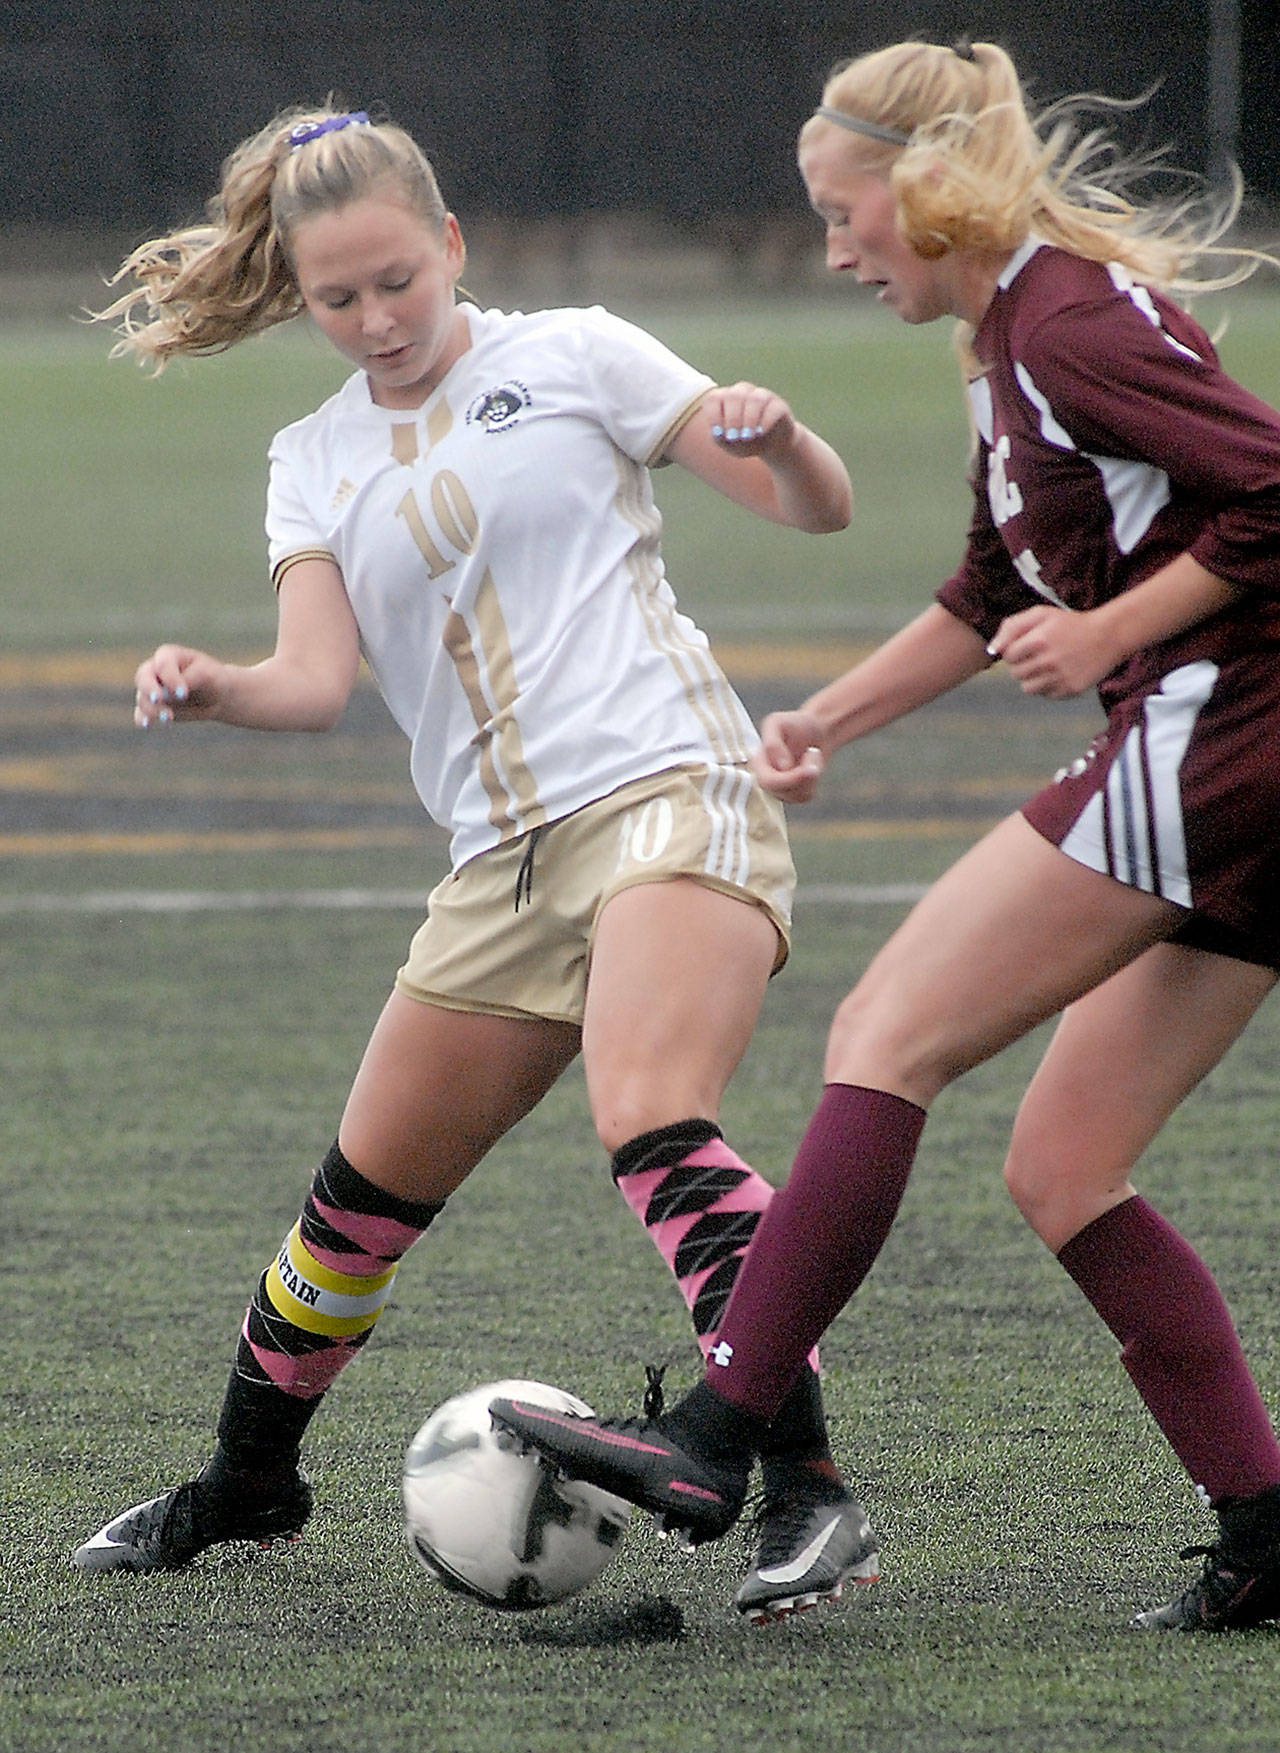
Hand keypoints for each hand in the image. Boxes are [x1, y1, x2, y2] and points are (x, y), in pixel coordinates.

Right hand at [133, 643, 225, 726]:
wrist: (217, 696)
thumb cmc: (213, 679)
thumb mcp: (206, 675)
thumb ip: (189, 680)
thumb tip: (172, 693)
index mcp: (168, 655)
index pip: (163, 665)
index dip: (170, 679)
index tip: (183, 694)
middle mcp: (155, 670)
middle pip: (143, 677)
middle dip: (149, 689)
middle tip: (159, 699)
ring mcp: (152, 689)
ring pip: (143, 697)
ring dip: (152, 708)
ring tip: (169, 718)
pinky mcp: (153, 707)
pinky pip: (141, 713)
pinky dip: (142, 718)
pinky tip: (146, 724)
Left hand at [704, 382, 797, 458]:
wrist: (772, 446)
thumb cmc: (745, 442)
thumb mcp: (729, 444)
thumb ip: (720, 438)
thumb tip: (720, 431)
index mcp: (726, 398)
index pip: (714, 398)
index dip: (714, 415)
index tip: (718, 433)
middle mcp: (743, 392)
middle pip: (734, 396)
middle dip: (732, 419)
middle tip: (734, 437)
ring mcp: (762, 396)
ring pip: (755, 399)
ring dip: (749, 419)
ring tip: (747, 437)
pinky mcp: (779, 405)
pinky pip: (773, 408)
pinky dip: (765, 421)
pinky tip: (760, 433)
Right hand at [751, 709, 826, 801]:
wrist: (814, 730)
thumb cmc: (794, 724)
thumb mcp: (778, 722)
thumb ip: (773, 743)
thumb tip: (781, 767)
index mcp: (758, 761)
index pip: (767, 781)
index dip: (788, 777)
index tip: (807, 758)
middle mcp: (765, 777)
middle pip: (779, 790)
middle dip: (801, 777)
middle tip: (815, 754)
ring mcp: (779, 788)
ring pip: (794, 796)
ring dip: (810, 775)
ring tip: (812, 753)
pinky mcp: (793, 794)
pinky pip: (805, 796)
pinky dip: (814, 780)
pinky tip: (812, 765)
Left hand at [987, 605, 1117, 698]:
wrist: (1107, 636)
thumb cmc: (1070, 624)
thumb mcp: (1041, 615)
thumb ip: (1012, 627)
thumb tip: (992, 649)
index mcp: (1039, 640)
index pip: (1008, 656)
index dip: (1014, 651)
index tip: (1027, 646)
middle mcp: (1049, 661)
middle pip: (1016, 673)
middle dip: (1022, 665)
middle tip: (1037, 656)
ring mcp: (1060, 677)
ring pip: (1027, 688)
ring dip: (1032, 678)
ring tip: (1046, 666)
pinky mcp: (1070, 690)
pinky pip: (1045, 695)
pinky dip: (1048, 686)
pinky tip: (1059, 673)